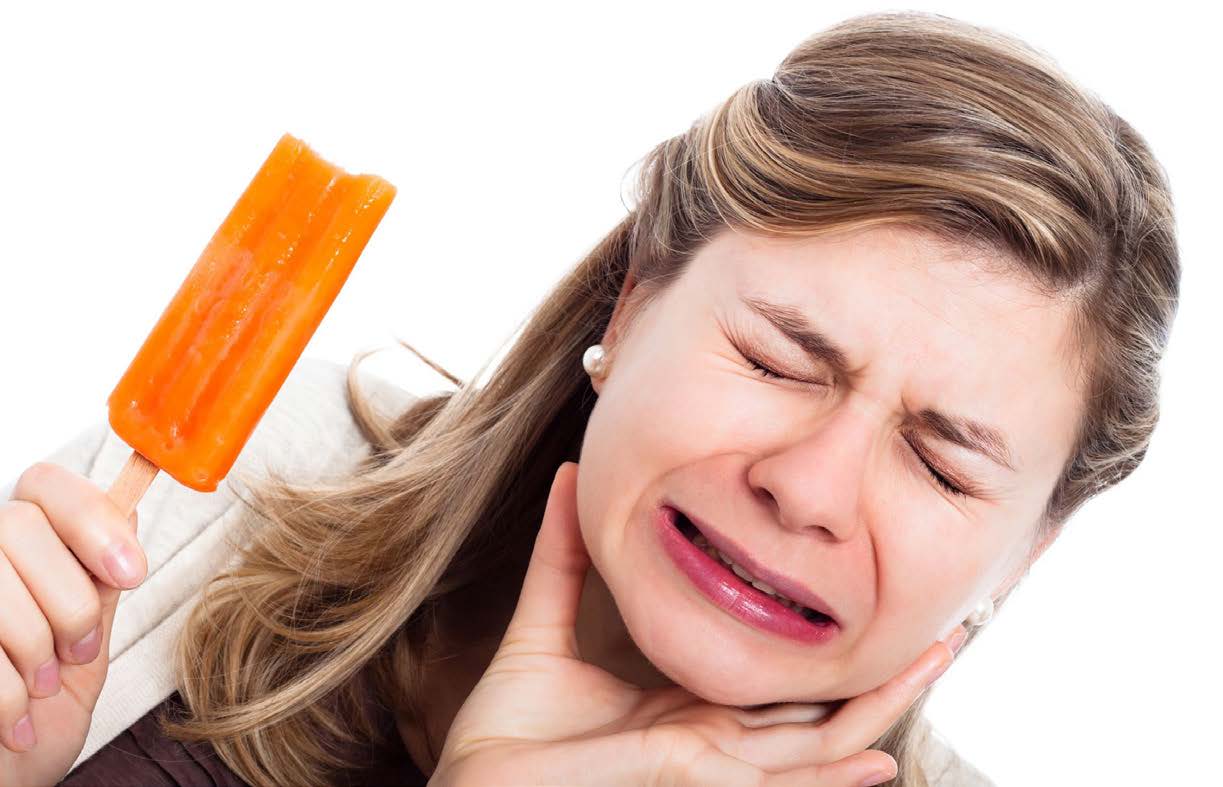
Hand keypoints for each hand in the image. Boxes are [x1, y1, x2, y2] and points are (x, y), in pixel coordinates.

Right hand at [0, 462, 147, 786]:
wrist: (3, 785)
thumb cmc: (37, 724)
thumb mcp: (85, 648)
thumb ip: (99, 583)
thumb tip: (127, 511)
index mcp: (17, 553)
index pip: (45, 484)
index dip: (92, 517)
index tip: (132, 571)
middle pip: (22, 526)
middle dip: (71, 598)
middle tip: (78, 651)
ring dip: (36, 647)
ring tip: (43, 687)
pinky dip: (8, 697)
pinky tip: (15, 720)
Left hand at [429, 462, 958, 785]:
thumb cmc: (505, 735)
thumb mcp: (542, 627)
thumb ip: (563, 558)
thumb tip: (571, 475)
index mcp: (685, 708)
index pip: (776, 684)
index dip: (826, 651)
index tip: (868, 607)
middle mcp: (710, 740)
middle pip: (816, 712)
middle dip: (880, 676)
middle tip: (941, 631)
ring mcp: (707, 766)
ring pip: (817, 743)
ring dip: (880, 706)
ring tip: (936, 659)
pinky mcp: (688, 778)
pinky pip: (775, 778)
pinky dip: (830, 773)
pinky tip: (881, 758)